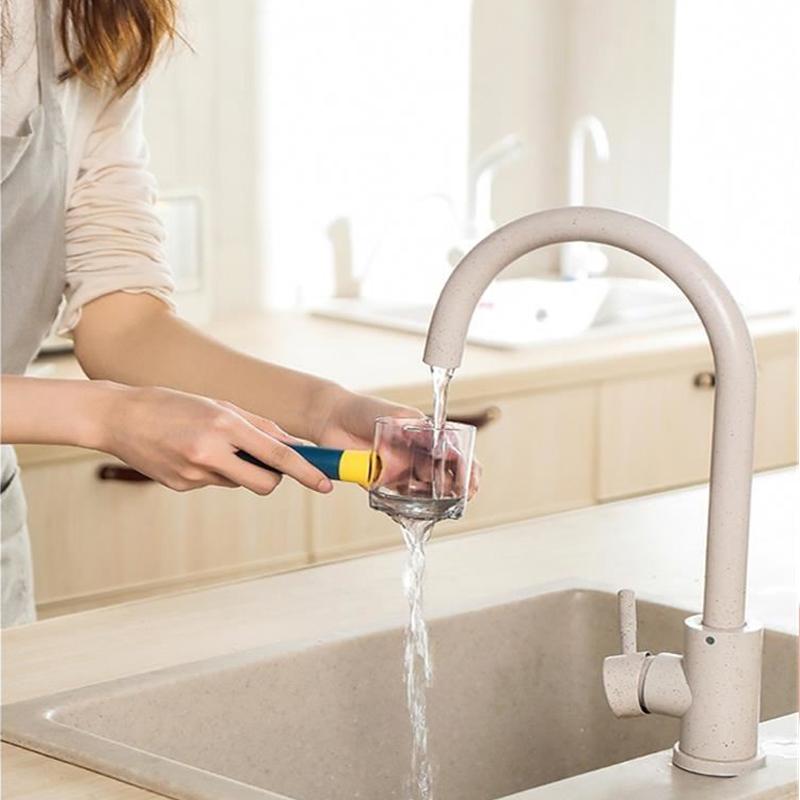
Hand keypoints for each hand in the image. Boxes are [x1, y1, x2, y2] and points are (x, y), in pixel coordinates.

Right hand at [100, 385, 333, 494]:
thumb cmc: (174, 404)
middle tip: (267, 463)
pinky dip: (213, 472)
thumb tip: (292, 445)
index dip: (305, 471)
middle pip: (264, 483)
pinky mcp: (181, 486)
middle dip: (274, 478)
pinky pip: (214, 483)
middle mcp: (210, 452)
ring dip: (238, 469)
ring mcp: (194, 474)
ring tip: (212, 445)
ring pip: (238, 482)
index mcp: (223, 425)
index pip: (276, 455)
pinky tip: (190, 453)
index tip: (324, 484)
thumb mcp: (220, 405)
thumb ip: (259, 426)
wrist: (119, 417)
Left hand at [310, 385, 480, 497]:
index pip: (456, 455)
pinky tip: (410, 512)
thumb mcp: (399, 417)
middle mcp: (416, 457)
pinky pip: (397, 502)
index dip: (468, 469)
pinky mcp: (380, 484)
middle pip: (445, 478)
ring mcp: (400, 471)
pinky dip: (405, 509)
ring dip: (433, 501)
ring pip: (425, 493)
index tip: (470, 481)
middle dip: (456, 489)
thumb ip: (421, 433)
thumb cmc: (366, 410)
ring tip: (433, 503)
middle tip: (458, 495)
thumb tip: (445, 447)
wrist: (332, 418)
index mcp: (426, 438)